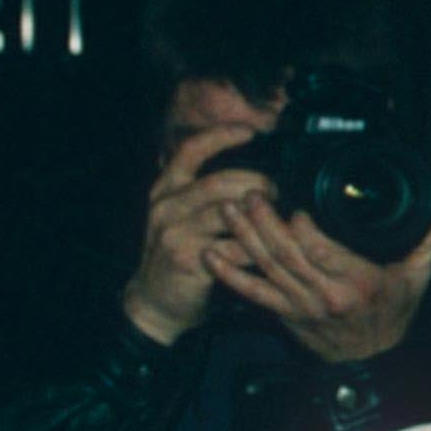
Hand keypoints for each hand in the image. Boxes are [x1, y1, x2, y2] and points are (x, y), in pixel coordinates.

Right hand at [119, 122, 279, 347]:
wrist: (154, 300)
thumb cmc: (177, 253)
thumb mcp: (178, 216)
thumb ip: (202, 194)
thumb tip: (248, 178)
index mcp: (165, 190)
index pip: (190, 151)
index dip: (220, 136)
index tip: (249, 130)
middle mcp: (166, 206)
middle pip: (218, 182)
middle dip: (255, 182)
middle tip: (275, 190)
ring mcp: (174, 233)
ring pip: (227, 213)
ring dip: (259, 214)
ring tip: (277, 216)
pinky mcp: (187, 259)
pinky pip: (233, 248)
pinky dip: (256, 247)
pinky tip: (270, 247)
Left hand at [203, 199, 430, 364]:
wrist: (372, 362)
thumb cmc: (391, 317)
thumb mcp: (417, 280)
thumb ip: (424, 245)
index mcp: (358, 283)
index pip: (322, 251)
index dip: (302, 227)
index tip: (293, 203)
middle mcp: (325, 295)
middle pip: (287, 254)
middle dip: (265, 222)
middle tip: (251, 194)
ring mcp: (300, 305)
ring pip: (267, 267)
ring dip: (245, 237)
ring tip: (229, 210)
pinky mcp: (284, 313)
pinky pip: (252, 293)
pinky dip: (229, 274)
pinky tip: (211, 256)